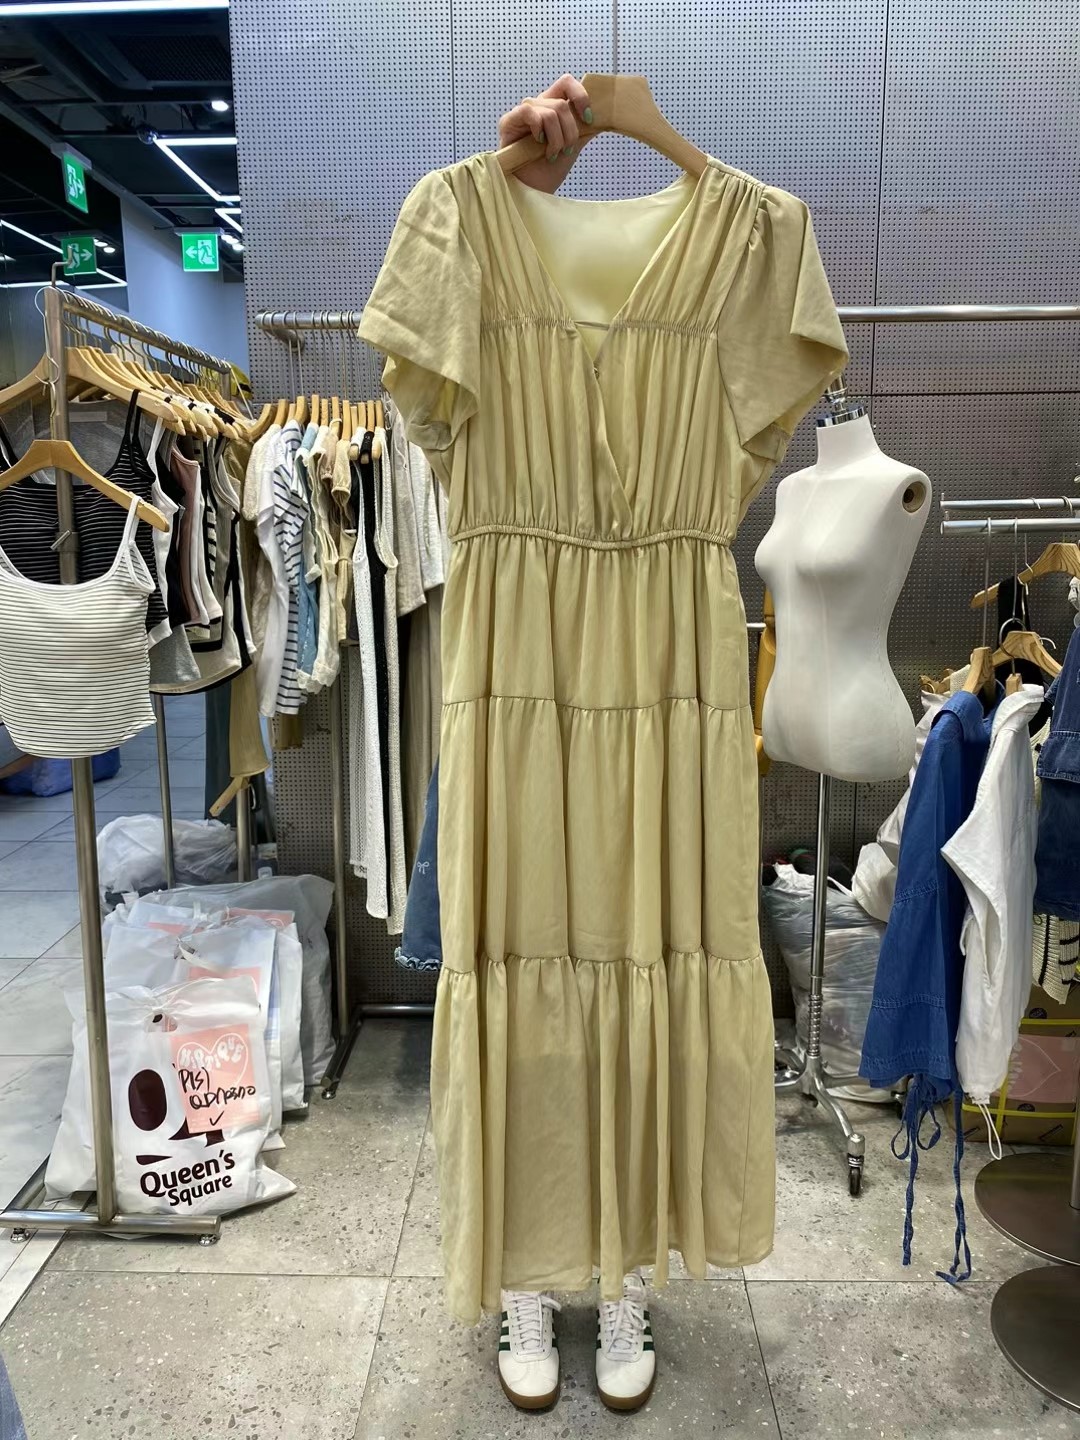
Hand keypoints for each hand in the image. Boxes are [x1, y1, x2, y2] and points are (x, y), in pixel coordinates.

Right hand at [497, 74, 591, 192]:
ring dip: (556, 139)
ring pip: (550, 113)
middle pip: (562, 104)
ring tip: (551, 154)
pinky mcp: (508, 122)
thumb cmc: (549, 170)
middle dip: (570, 132)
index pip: (567, 83)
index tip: (588, 120)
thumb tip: (606, 115)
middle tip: (566, 150)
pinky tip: (538, 143)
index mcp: (552, 107)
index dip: (581, 97)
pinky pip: (529, 112)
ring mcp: (523, 113)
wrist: (533, 192)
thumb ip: (586, 128)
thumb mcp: (574, 146)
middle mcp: (538, 106)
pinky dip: (538, 129)